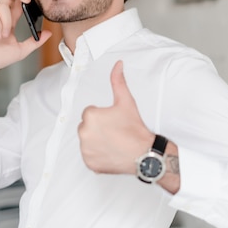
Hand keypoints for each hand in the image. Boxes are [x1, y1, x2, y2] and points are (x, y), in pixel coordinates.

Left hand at [78, 60, 153, 174]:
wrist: (143, 154)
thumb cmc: (134, 129)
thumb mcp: (126, 101)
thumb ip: (118, 81)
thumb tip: (117, 65)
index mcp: (90, 116)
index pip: (90, 113)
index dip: (103, 117)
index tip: (114, 122)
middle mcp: (84, 132)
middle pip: (87, 127)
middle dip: (98, 128)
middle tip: (114, 132)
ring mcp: (86, 149)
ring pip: (87, 141)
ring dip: (96, 141)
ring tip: (113, 142)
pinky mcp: (89, 162)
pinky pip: (89, 156)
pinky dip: (97, 155)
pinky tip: (110, 152)